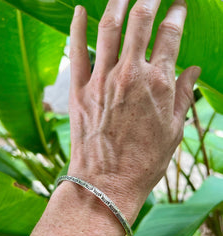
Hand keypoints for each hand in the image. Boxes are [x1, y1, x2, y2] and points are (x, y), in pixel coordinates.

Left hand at [68, 0, 200, 222]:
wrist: (108, 183)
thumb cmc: (144, 161)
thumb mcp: (174, 131)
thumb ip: (183, 95)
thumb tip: (194, 70)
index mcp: (158, 84)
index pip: (171, 35)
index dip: (177, 13)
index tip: (179, 4)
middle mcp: (130, 75)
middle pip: (141, 21)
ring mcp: (102, 80)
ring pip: (108, 28)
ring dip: (117, 3)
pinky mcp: (79, 91)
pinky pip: (76, 52)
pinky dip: (76, 28)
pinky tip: (80, 10)